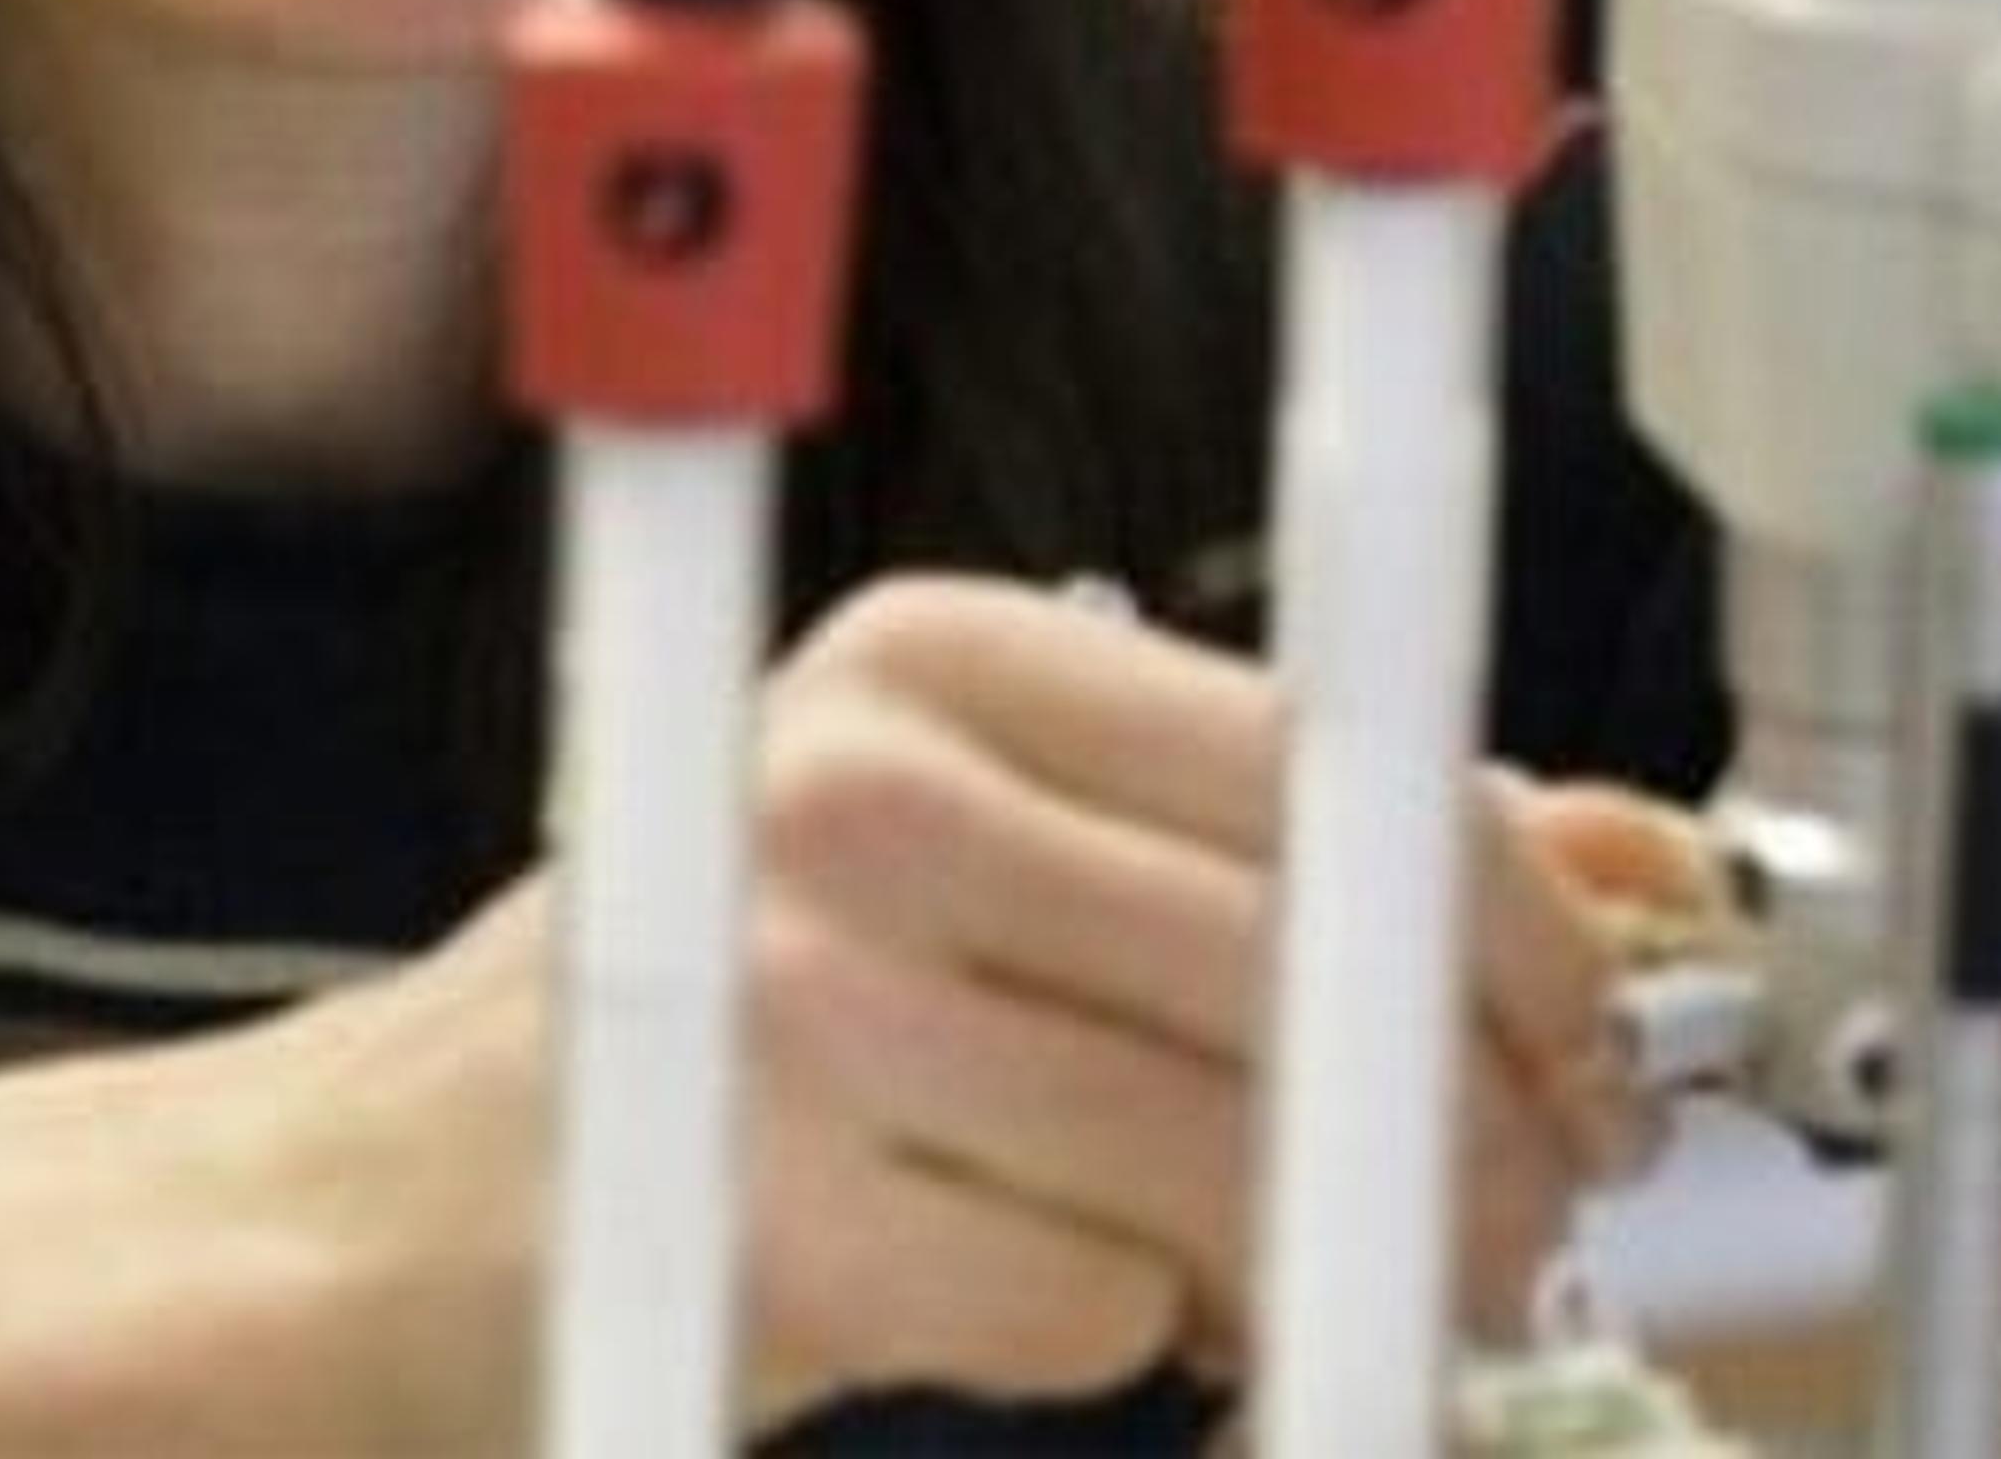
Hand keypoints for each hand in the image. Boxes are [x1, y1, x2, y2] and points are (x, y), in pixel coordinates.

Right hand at [230, 574, 1660, 1447]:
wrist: (391, 1196)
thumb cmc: (710, 1016)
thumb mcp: (968, 854)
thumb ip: (1255, 852)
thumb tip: (1609, 860)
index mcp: (926, 661)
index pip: (1316, 756)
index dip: (1499, 920)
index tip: (1590, 1039)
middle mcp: (859, 784)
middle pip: (1298, 957)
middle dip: (1469, 1128)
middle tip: (1515, 1224)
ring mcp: (804, 990)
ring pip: (1231, 1144)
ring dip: (1332, 1264)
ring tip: (1308, 1289)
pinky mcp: (780, 1208)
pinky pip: (1098, 1300)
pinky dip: (1133, 1340)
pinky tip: (1061, 1299)